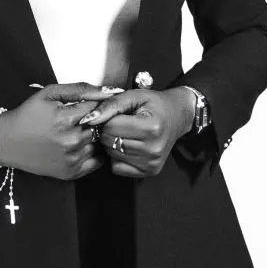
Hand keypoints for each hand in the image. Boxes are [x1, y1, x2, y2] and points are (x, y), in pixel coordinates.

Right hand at [0, 84, 111, 181]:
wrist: (6, 142)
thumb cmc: (28, 115)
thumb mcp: (49, 94)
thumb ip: (80, 89)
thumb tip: (108, 90)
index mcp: (65, 119)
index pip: (97, 108)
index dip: (92, 104)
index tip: (84, 105)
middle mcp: (70, 142)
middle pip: (100, 126)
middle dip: (93, 120)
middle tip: (77, 119)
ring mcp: (71, 159)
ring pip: (99, 142)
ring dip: (93, 136)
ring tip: (75, 131)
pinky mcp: (71, 173)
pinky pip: (97, 161)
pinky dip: (92, 152)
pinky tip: (78, 145)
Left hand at [77, 86, 196, 180]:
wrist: (177, 116)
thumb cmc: (155, 104)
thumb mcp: (134, 96)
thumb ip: (110, 104)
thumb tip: (89, 119)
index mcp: (151, 127)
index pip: (110, 126)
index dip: (107, 118)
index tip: (114, 113)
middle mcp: (154, 148)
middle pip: (109, 141)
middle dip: (107, 131)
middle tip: (119, 123)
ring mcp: (152, 162)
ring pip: (112, 155)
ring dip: (112, 143)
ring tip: (125, 133)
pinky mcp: (150, 171)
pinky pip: (118, 168)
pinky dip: (117, 157)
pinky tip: (128, 146)